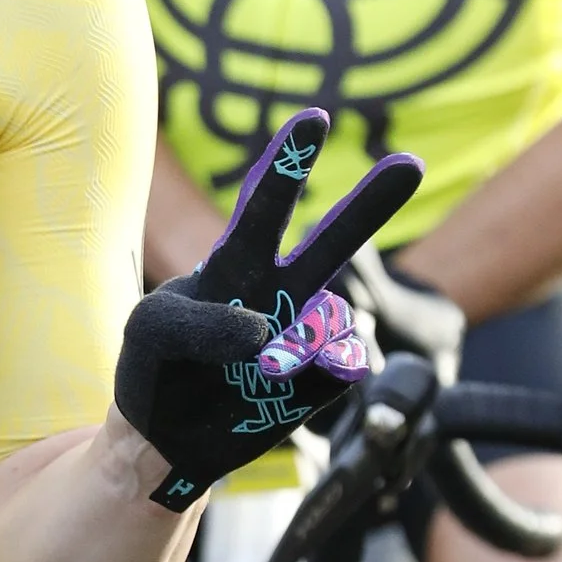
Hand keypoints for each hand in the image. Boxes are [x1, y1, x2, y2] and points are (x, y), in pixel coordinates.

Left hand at [114, 111, 423, 510]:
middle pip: (335, 241)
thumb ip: (196, 319)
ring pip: (336, 318)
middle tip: (411, 162)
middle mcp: (280, 292)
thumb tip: (266, 331)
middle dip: (372, 203)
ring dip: (304, 342)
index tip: (313, 120)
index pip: (264, 205)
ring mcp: (304, 337)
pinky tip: (289, 382)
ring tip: (259, 374)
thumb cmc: (154, 369)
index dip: (288, 163)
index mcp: (235, 264)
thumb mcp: (150, 331)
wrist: (164, 441)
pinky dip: (322, 371)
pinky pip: (340, 366)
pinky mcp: (318, 384)